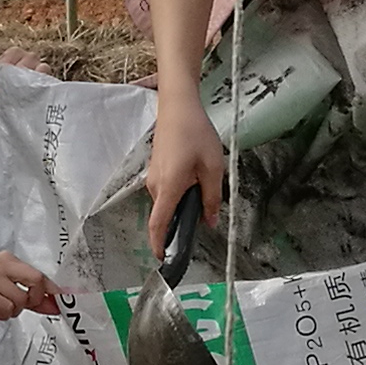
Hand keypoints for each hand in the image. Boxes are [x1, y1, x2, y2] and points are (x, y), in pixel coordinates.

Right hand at [0, 252, 63, 324]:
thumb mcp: (5, 293)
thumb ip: (29, 298)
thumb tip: (53, 305)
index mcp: (7, 260)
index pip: (39, 274)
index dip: (51, 291)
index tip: (59, 303)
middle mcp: (0, 264)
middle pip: (36, 281)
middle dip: (35, 299)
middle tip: (23, 305)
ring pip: (20, 300)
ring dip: (11, 311)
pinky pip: (6, 309)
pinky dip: (0, 315)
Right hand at [147, 98, 229, 262]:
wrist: (178, 106)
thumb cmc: (196, 134)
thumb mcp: (213, 168)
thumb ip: (211, 198)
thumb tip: (209, 222)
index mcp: (169, 187)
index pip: (158, 224)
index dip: (160, 244)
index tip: (165, 258)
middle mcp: (155, 185)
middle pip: (165, 214)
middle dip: (182, 221)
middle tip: (204, 214)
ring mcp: (153, 176)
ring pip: (167, 201)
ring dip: (182, 203)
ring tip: (203, 187)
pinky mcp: (155, 169)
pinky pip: (166, 189)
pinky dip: (178, 192)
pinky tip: (194, 177)